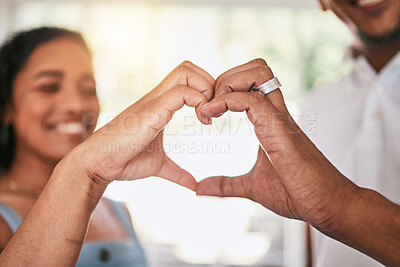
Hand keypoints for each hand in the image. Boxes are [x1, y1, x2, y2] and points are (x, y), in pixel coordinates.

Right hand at [73, 61, 214, 190]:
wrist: (98, 164)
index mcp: (160, 105)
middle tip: (212, 112)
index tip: (210, 117)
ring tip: (206, 116)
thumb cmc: (124, 161)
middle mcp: (157, 97)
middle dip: (209, 84)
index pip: (187, 78)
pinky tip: (201, 121)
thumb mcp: (159, 166)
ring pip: (186, 72)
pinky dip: (198, 101)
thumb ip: (178, 172)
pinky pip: (181, 93)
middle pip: (189, 67)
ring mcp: (154, 101)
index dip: (205, 91)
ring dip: (205, 89)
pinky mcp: (152, 110)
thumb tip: (194, 185)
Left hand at [197, 59, 358, 231]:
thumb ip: (226, 185)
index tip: (206, 113)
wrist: (329, 205)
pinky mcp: (279, 129)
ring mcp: (279, 118)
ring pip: (258, 72)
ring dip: (228, 83)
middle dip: (225, 78)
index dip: (224, 88)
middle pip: (255, 67)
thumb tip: (201, 189)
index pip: (250, 82)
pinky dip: (226, 101)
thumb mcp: (251, 186)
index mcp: (269, 121)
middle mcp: (275, 113)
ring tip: (212, 109)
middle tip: (209, 106)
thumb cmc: (296, 193)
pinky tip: (213, 117)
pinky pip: (252, 99)